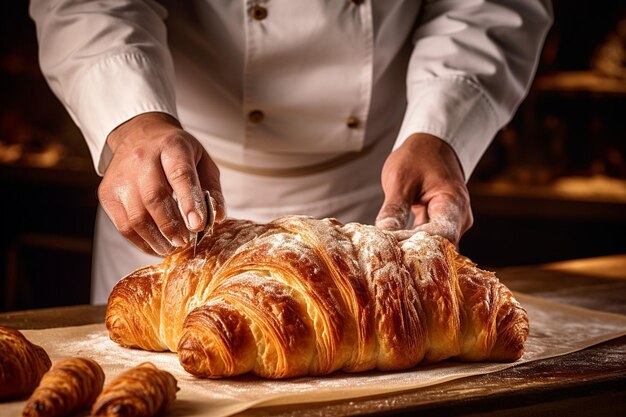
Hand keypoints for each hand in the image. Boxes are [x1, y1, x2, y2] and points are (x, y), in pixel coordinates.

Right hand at [98, 112, 225, 255]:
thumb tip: (217, 217)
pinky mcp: (107, 194)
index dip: (190, 202)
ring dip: (156, 239)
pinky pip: (123, 225)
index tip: (198, 225)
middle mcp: (142, 159)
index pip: (180, 175)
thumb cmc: (176, 153)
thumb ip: (212, 189)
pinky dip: (141, 242)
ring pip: (136, 216)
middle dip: (171, 226)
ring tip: (172, 247)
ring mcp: (121, 177)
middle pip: (154, 198)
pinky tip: (156, 246)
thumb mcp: (201, 161)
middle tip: (185, 241)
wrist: (138, 135)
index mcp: (171, 147)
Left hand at [375, 133, 472, 244]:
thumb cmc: (418, 157)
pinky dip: (412, 242)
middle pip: (439, 245)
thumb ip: (394, 208)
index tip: (391, 248)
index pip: (439, 236)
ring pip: (434, 245)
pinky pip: (429, 238)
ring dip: (411, 249)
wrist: (431, 145)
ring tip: (387, 254)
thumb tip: (384, 233)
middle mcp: (459, 218)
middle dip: (413, 253)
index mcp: (453, 203)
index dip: (416, 246)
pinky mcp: (441, 224)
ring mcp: (452, 222)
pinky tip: (393, 246)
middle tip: (385, 257)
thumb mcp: (400, 179)